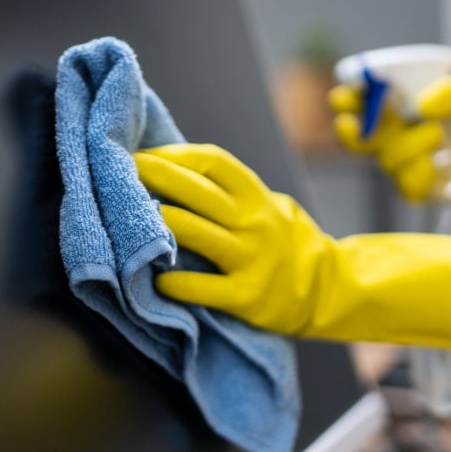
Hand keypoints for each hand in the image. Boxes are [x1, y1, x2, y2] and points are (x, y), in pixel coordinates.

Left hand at [133, 143, 333, 334]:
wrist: (327, 289)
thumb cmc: (285, 243)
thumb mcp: (269, 207)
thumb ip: (234, 194)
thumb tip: (178, 173)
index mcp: (258, 197)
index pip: (214, 162)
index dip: (176, 155)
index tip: (146, 154)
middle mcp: (255, 223)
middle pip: (201, 192)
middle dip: (160, 177)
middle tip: (123, 170)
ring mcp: (252, 259)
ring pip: (200, 233)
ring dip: (164, 221)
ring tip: (132, 213)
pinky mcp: (247, 297)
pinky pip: (206, 288)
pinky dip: (179, 283)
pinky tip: (158, 279)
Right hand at [330, 75, 450, 201]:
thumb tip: (423, 107)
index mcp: (398, 108)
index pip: (362, 103)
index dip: (348, 100)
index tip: (343, 98)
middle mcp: (393, 136)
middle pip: (358, 137)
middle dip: (351, 132)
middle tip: (350, 125)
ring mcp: (403, 164)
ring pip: (387, 159)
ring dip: (410, 146)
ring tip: (437, 134)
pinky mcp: (416, 188)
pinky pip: (406, 185)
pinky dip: (422, 174)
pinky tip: (441, 166)